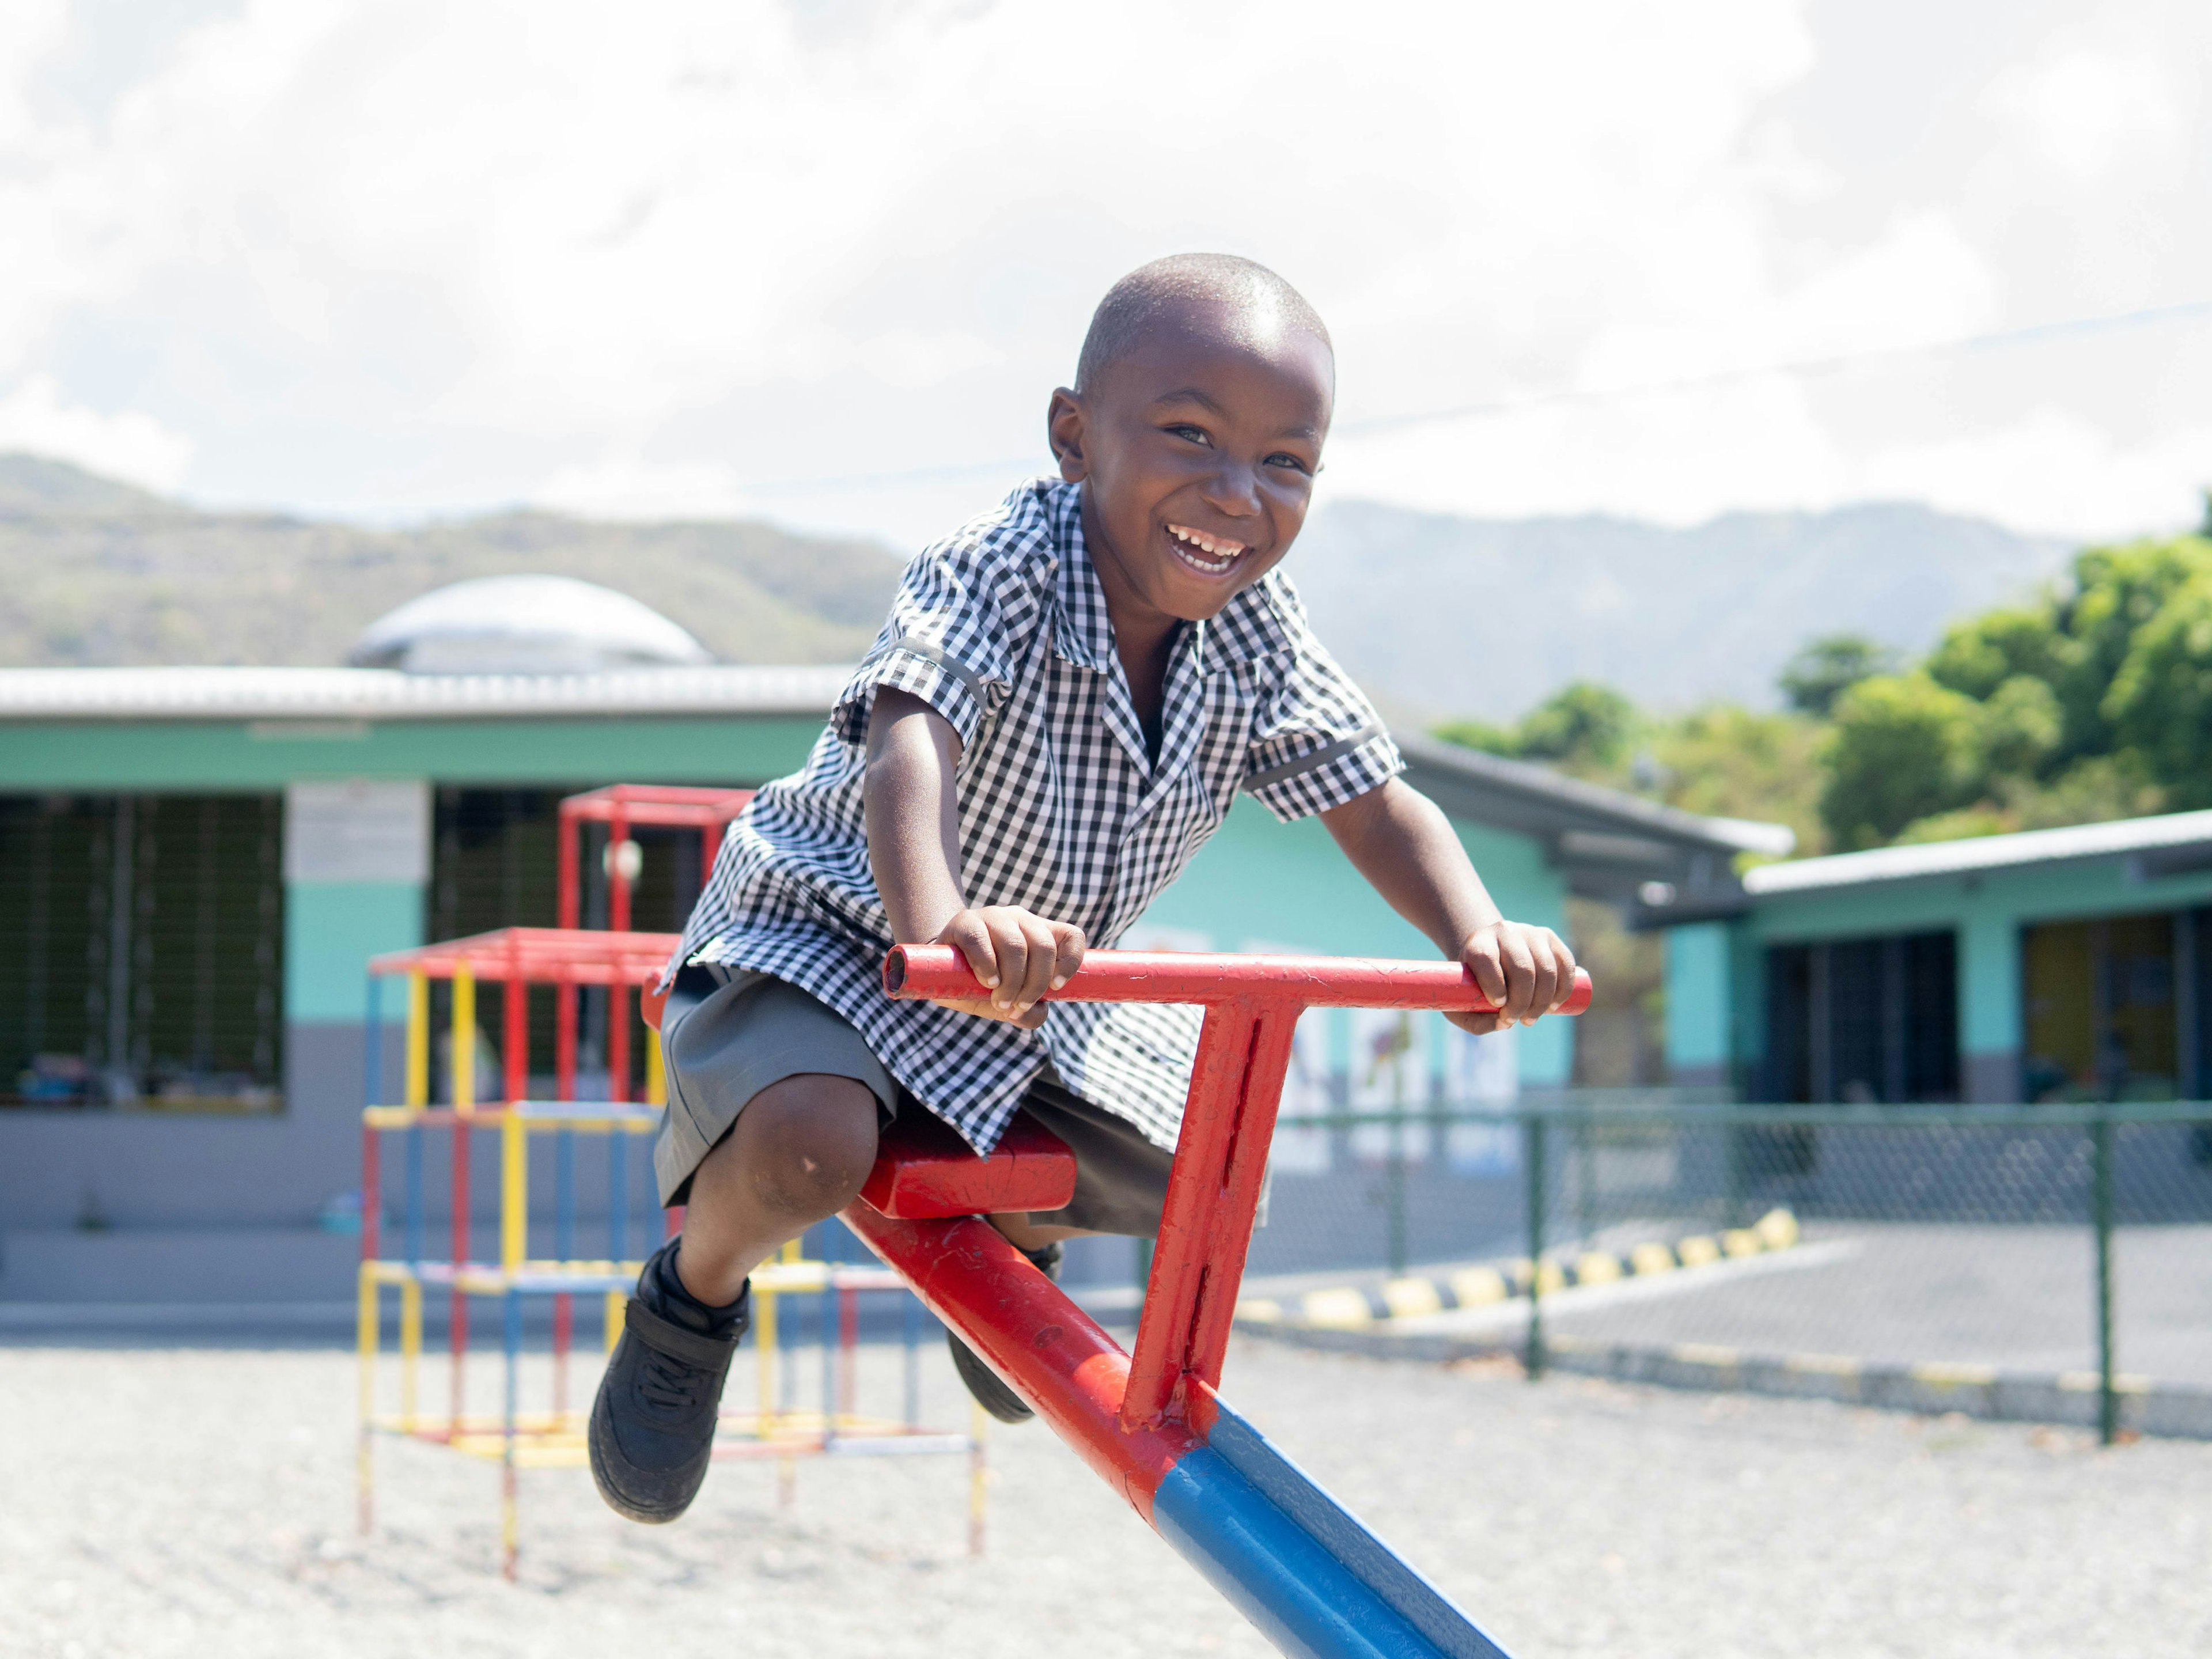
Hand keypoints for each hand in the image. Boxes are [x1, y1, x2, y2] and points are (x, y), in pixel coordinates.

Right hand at [931, 907, 1086, 1028]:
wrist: (940, 968)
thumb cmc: (981, 983)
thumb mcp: (1008, 1001)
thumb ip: (1027, 1011)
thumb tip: (1037, 1014)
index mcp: (1039, 933)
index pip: (1071, 936)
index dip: (1070, 962)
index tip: (1057, 988)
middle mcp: (1021, 920)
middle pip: (1043, 946)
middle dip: (1034, 984)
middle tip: (1018, 1006)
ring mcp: (993, 917)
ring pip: (1016, 945)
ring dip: (1012, 981)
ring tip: (999, 1001)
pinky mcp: (965, 922)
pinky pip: (981, 940)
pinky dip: (987, 966)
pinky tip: (987, 982)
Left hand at [1449, 920, 1576, 1035]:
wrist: (1492, 954)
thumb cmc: (1475, 983)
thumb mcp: (1462, 1002)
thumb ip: (1475, 1020)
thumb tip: (1504, 1024)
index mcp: (1478, 943)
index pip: (1485, 959)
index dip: (1493, 985)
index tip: (1498, 1005)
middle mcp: (1505, 931)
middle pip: (1521, 968)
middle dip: (1521, 1002)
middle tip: (1515, 1020)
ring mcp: (1531, 932)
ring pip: (1546, 969)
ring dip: (1542, 1001)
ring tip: (1531, 1019)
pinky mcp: (1551, 938)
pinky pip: (1566, 965)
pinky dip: (1563, 990)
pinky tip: (1553, 1006)